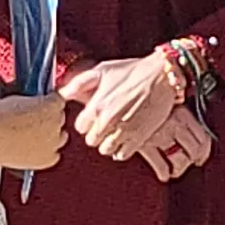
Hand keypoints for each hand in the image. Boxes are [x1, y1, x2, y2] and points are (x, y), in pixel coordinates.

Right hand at [0, 93, 69, 172]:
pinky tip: (34, 148)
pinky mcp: (48, 158)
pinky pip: (54, 155)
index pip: (59, 101)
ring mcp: (53, 142)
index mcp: (51, 105)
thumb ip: (35, 102)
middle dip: (50, 119)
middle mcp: (56, 123)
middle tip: (35, 122)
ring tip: (34, 136)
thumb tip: (38, 105)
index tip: (43, 106)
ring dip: (51, 135)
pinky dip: (47, 152)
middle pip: (60, 118)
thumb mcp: (19, 99)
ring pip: (61, 137)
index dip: (49, 103)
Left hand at [64, 54, 187, 158]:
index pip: (80, 127)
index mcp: (97, 105)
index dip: (86, 122)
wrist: (163, 75)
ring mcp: (124, 131)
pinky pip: (122, 155)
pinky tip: (126, 138)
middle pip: (91, 141)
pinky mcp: (139, 138)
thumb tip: (62, 93)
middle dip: (96, 133)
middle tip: (106, 124)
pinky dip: (122, 149)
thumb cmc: (133, 70)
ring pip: (105, 150)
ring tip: (116, 131)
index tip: (94, 117)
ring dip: (109, 142)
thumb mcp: (103, 70)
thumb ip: (79, 83)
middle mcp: (108, 121)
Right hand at [134, 103, 213, 181]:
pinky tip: (164, 174)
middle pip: (194, 150)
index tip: (201, 157)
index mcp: (182, 113)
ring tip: (175, 169)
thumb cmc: (145, 102)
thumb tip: (197, 138)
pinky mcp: (143, 145)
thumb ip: (182, 117)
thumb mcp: (168, 103)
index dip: (204, 151)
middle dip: (192, 160)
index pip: (203, 138)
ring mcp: (158, 135)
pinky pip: (160, 165)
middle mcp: (173, 124)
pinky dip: (164, 173)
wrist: (122, 103)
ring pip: (180, 160)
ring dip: (179, 168)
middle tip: (188, 163)